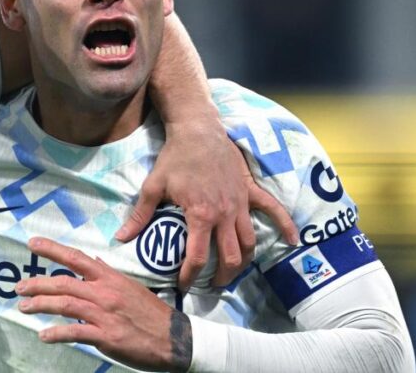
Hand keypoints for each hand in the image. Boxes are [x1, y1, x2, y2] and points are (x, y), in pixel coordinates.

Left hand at [16, 237, 192, 371]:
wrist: (174, 338)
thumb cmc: (151, 313)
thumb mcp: (131, 287)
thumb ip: (109, 274)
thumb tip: (95, 260)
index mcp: (110, 278)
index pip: (77, 258)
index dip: (53, 249)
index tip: (32, 243)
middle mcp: (104, 292)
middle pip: (63, 282)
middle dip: (37, 284)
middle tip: (19, 287)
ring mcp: (104, 314)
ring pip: (65, 304)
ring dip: (40, 305)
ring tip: (23, 308)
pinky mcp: (106, 336)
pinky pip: (75, 332)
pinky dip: (56, 333)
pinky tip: (43, 335)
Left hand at [116, 123, 297, 289]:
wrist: (198, 130)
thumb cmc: (174, 158)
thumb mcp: (153, 187)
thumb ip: (140, 215)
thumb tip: (121, 237)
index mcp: (201, 216)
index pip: (198, 257)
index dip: (190, 276)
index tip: (183, 285)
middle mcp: (225, 214)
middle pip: (230, 257)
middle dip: (221, 277)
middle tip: (211, 285)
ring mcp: (241, 204)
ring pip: (250, 242)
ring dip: (244, 262)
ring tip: (234, 272)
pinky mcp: (251, 191)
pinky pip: (274, 210)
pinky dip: (285, 226)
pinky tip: (293, 241)